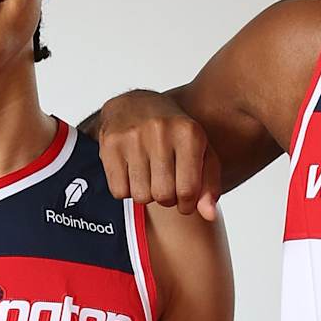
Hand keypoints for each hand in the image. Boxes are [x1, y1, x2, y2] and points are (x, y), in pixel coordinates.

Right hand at [95, 90, 221, 219]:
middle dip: (165, 198)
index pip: (188, 191)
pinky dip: (125, 189)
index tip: (184, 198)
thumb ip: (209, 185)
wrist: (135, 105)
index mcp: (189, 133)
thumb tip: (209, 215)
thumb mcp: (200, 153)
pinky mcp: (111, 144)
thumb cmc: (173, 135)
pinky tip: (131, 171)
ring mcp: (133, 136)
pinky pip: (119, 191)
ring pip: (140, 196)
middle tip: (164, 183)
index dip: (187, 204)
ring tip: (148, 175)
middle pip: (163, 196)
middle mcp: (161, 131)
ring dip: (145, 193)